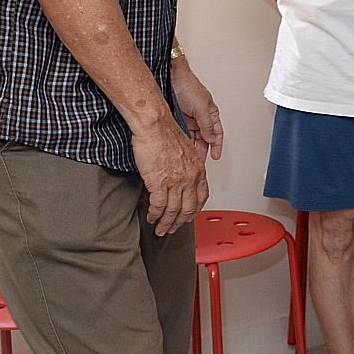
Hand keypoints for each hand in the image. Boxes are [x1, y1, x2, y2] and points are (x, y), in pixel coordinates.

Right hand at [131, 118, 209, 236]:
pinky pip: (159, 206)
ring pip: (174, 211)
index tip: (189, 215)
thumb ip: (186, 165)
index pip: (201, 196)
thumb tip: (181, 175)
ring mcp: (176, 182)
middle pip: (188, 208)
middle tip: (173, 228)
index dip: (195, 209)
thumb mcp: (185, 150)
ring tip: (161, 229)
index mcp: (198, 169)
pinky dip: (155, 215)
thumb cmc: (166, 132)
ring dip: (167, 223)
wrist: (155, 125)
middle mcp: (190, 177)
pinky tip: (152, 218)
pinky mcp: (159, 183)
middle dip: (180, 222)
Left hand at [172, 60, 224, 160]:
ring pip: (194, 138)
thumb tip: (211, 139)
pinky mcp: (179, 119)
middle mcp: (201, 117)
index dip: (217, 146)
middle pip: (205, 138)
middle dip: (204, 150)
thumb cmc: (189, 86)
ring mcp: (190, 119)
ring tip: (191, 157)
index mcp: (211, 114)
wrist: (170, 78)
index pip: (217, 133)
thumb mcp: (201, 107)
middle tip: (200, 162)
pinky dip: (184, 141)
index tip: (216, 156)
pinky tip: (182, 147)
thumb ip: (207, 124)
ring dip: (193, 147)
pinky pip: (184, 134)